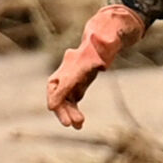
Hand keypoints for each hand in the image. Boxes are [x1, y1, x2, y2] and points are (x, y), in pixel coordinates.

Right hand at [47, 5, 146, 129]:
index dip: (58, 93)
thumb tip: (107, 44)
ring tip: (78, 125)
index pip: (63, 79)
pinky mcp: (77, 84)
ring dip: (68, 112)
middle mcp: (69, 69)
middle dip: (61, 108)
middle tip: (70, 124)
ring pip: (64, 98)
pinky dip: (73, 111)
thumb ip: (108, 43)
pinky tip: (79, 123)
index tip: (52, 107)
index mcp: (76, 60)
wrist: (105, 37)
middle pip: (58, 91)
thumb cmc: (107, 39)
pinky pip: (71, 100)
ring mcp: (71, 77)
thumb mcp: (109, 41)